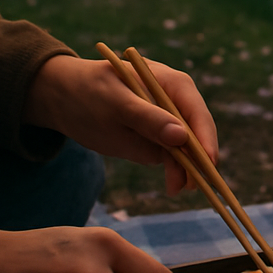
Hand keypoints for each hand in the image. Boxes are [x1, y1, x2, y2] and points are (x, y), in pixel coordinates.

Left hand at [23, 55, 217, 193]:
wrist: (63, 97)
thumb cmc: (88, 92)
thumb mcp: (115, 104)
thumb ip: (148, 119)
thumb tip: (182, 137)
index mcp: (172, 84)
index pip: (196, 112)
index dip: (205, 138)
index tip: (209, 163)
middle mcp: (176, 102)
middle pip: (197, 132)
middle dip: (198, 158)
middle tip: (192, 185)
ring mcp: (167, 120)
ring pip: (187, 148)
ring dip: (186, 168)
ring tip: (177, 189)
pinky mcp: (156, 137)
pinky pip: (172, 155)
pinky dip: (174, 170)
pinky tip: (172, 185)